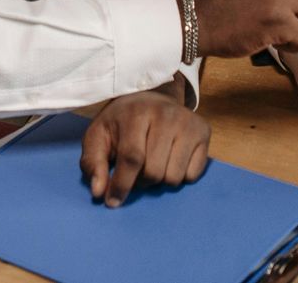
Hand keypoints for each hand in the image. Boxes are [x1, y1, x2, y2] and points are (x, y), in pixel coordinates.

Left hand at [78, 86, 210, 207]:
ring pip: (174, 177)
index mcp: (136, 113)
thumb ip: (93, 163)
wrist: (153, 95)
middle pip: (154, 172)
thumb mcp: (99, 135)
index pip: (132, 158)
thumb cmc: (123, 121)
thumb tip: (98, 191)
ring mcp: (187, 123)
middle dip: (141, 181)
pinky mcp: (204, 131)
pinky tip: (171, 159)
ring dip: (160, 180)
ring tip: (153, 163)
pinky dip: (180, 175)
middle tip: (136, 171)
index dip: (122, 184)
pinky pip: (193, 175)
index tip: (113, 201)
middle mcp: (166, 115)